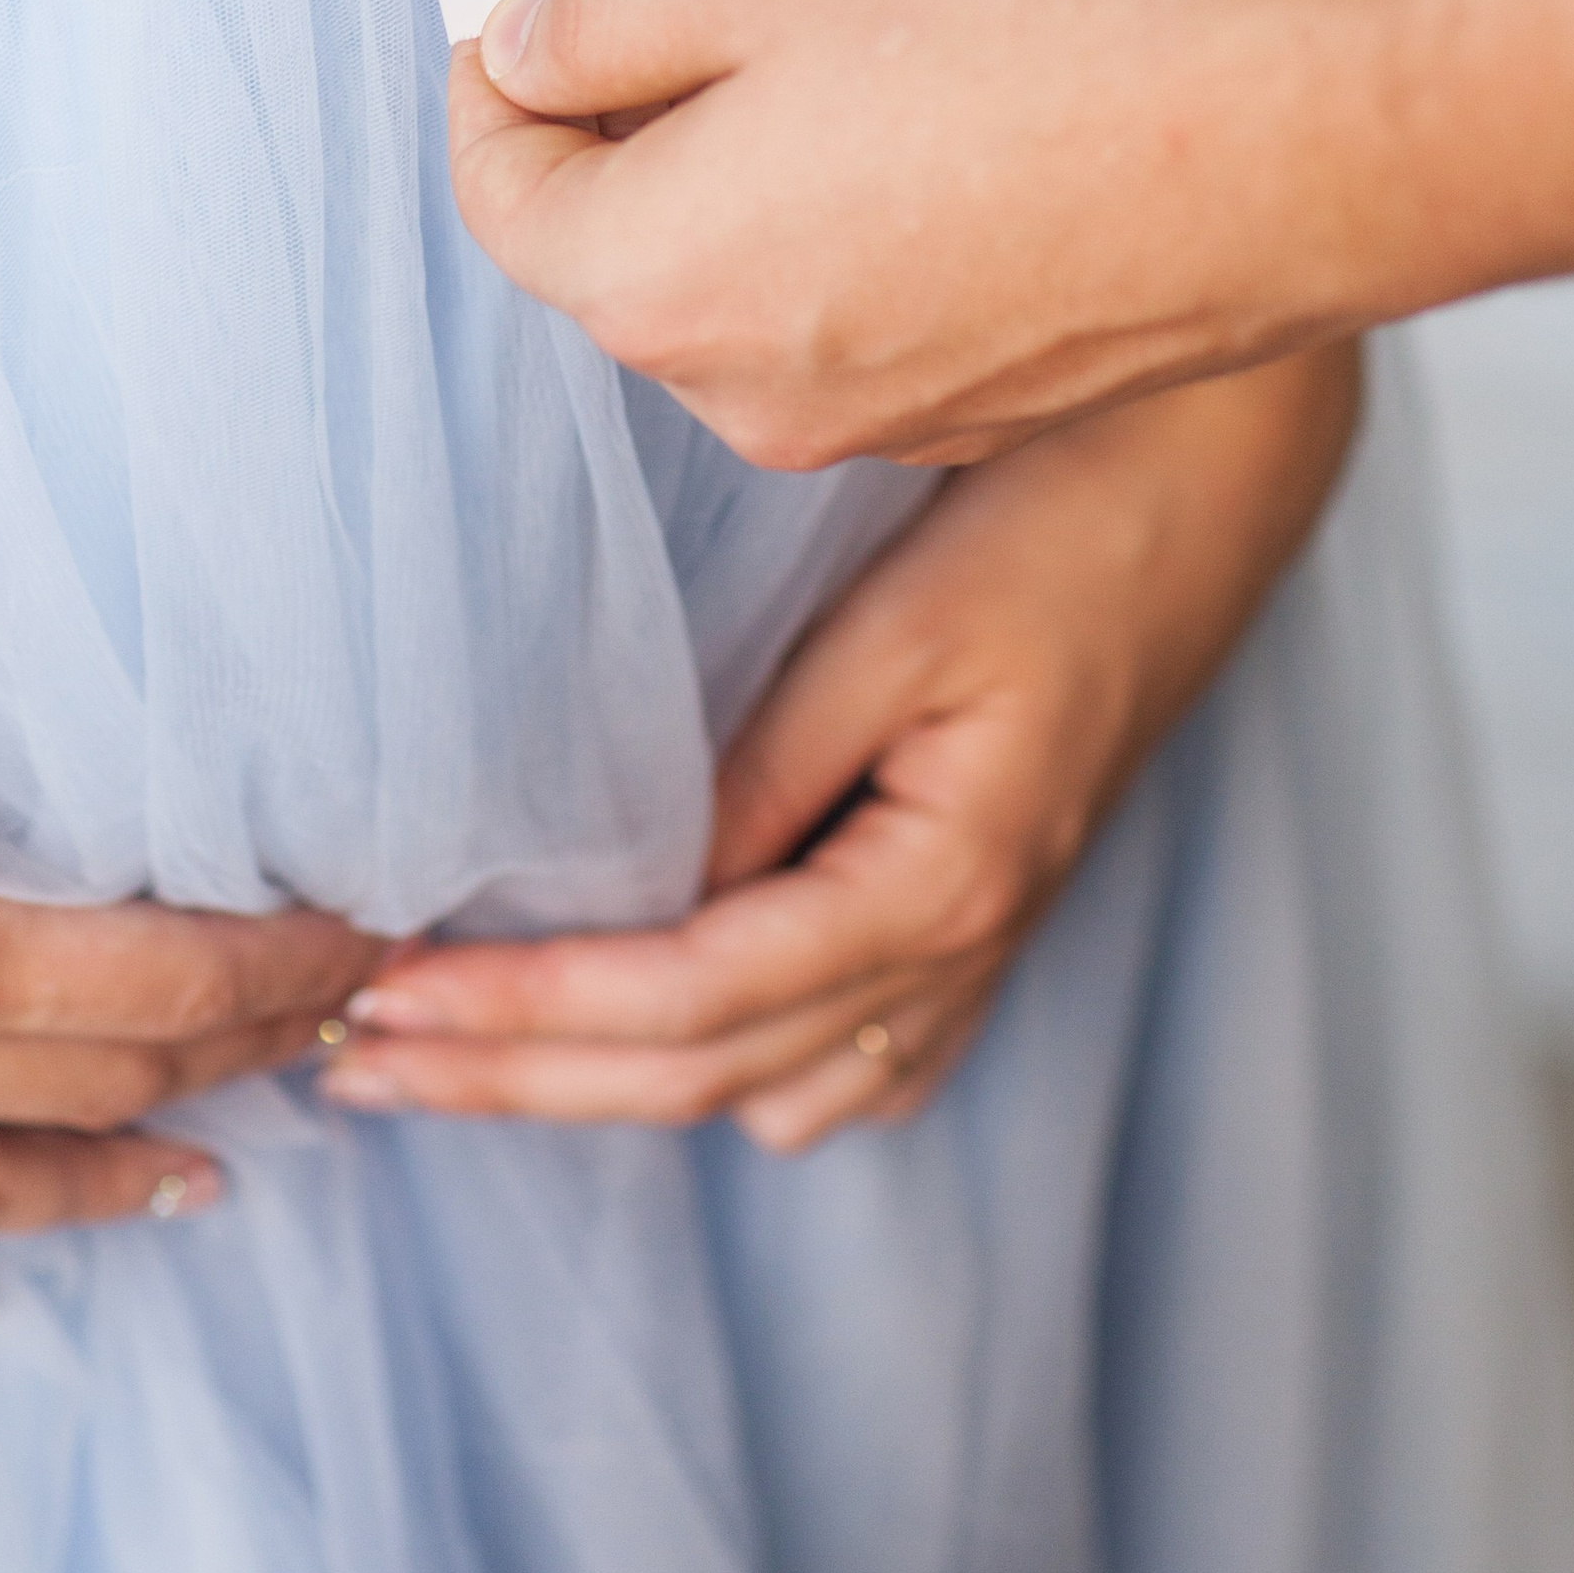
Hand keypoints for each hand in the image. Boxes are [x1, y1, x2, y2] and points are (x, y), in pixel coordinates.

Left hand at [315, 352, 1355, 1146]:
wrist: (1218, 480)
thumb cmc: (1058, 518)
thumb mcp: (895, 625)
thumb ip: (764, 764)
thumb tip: (635, 882)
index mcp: (939, 882)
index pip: (689, 998)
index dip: (526, 1013)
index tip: (385, 998)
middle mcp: (963, 948)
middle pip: (705, 1075)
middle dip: (521, 1079)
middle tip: (355, 1069)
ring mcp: (984, 949)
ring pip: (769, 1093)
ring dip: (605, 1090)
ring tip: (456, 1061)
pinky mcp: (986, 919)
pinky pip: (851, 1066)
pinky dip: (732, 1077)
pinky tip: (645, 1047)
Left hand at [450, 0, 1349, 466]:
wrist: (1294, 141)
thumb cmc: (1038, 34)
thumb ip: (611, 13)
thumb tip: (524, 47)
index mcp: (658, 282)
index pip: (503, 192)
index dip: (502, 79)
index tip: (543, 2)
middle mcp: (745, 392)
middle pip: (626, 248)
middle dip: (644, 120)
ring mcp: (876, 420)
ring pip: (755, 278)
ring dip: (769, 167)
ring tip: (868, 35)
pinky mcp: (988, 409)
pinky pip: (873, 309)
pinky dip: (877, 222)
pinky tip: (967, 118)